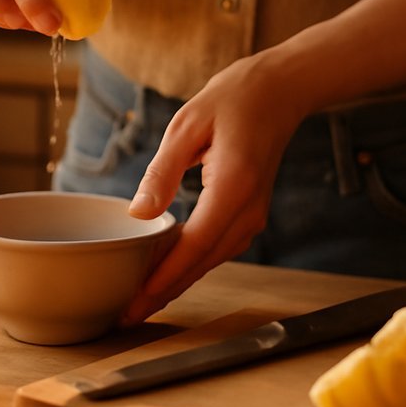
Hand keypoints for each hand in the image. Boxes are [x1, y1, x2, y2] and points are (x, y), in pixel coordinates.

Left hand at [121, 48, 305, 324]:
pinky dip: (191, 264)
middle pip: (202, 264)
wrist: (279, 91)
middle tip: (126, 316)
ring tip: (140, 301)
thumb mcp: (187, 125)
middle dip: (164, 292)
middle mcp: (248, 210)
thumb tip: (139, 215)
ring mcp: (253, 215)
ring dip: (177, 282)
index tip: (135, 303)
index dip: (162, 279)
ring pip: (211, 261)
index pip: (193, 247)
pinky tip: (166, 271)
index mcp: (232, 188)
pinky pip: (217, 248)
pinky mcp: (250, 214)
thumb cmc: (232, 100)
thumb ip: (162, 172)